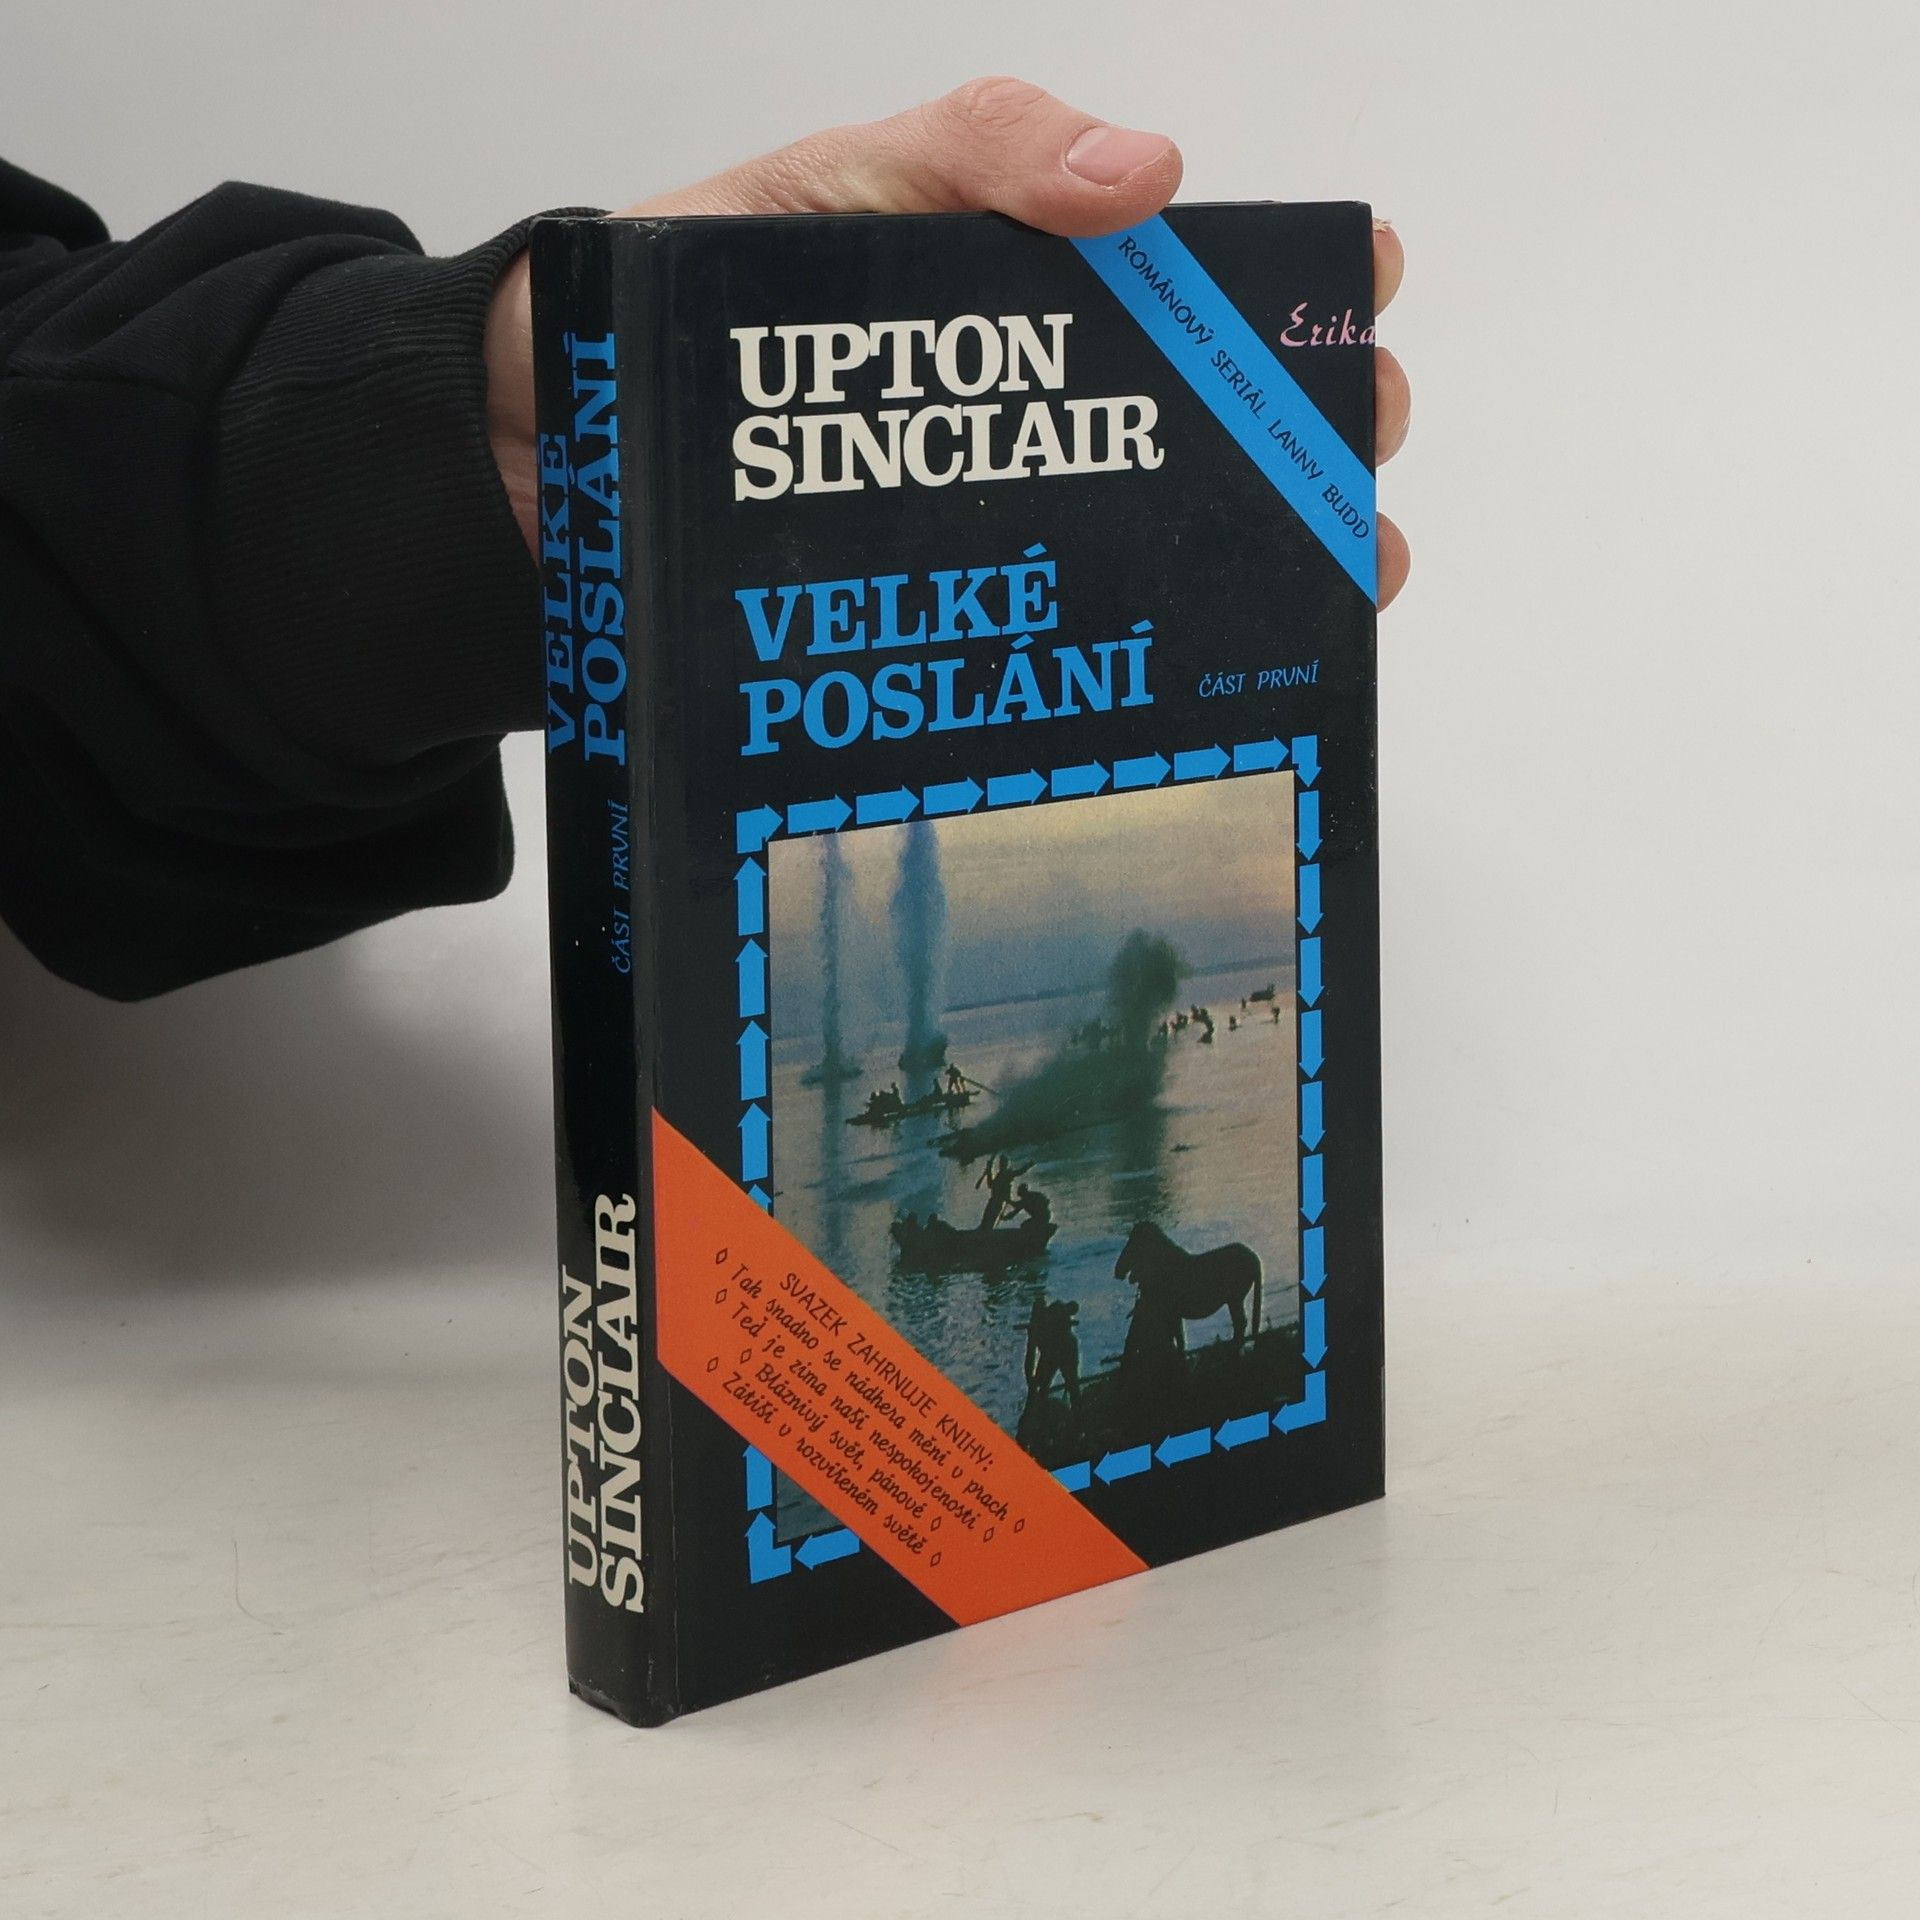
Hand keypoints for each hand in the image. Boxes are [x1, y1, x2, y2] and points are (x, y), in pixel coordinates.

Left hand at [484, 77, 1409, 605]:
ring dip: (1258, 568)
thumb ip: (974, 153)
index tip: (1359, 287)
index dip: (1282, 282)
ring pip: (1148, 547)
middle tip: (1351, 452)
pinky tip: (1192, 677)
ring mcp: (979, 525)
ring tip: (1332, 586)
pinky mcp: (934, 620)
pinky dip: (1135, 657)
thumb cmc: (667, 301)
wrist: (532, 455)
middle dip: (1300, 435)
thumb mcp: (822, 187)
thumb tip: (1148, 175)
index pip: (1180, 282)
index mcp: (1008, 294)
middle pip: (1197, 427)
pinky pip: (1049, 640)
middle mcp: (1013, 417)